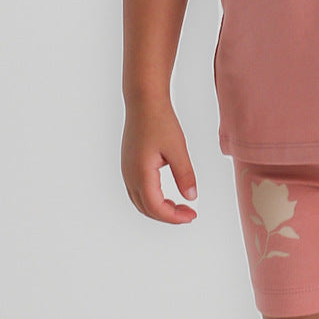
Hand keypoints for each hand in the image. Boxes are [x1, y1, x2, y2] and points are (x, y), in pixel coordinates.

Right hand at [121, 102, 197, 223]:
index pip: (156, 207)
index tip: (192, 216)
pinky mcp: (129, 165)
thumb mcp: (178, 149)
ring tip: (180, 207)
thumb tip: (191, 197)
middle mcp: (129, 176)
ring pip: (140, 202)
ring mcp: (127, 171)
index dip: (174, 217)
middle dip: (168, 216)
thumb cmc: (160, 121)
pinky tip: (167, 196)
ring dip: (159, 209)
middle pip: (146, 209)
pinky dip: (152, 200)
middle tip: (189, 214)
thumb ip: (184, 175)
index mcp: (141, 174)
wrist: (144, 101)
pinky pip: (138, 192)